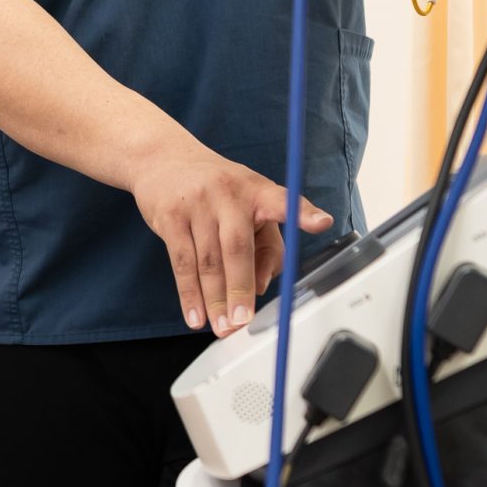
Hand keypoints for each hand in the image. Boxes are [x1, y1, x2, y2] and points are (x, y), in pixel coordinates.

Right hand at [128, 139, 331, 335]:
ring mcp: (196, 204)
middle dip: (240, 288)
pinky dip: (188, 294)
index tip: (321, 222)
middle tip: (242, 321)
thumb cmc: (217, 188)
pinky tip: (195, 315)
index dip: (302, 213)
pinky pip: (181, 262)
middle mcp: (228, 194)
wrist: (164, 158)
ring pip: (207, 261)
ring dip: (214, 299)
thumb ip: (266, 246)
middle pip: (236, 247)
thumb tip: (262, 287)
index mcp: (257, 190)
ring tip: (221, 327)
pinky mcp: (170, 216)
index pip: (283, 201)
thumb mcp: (248, 205)